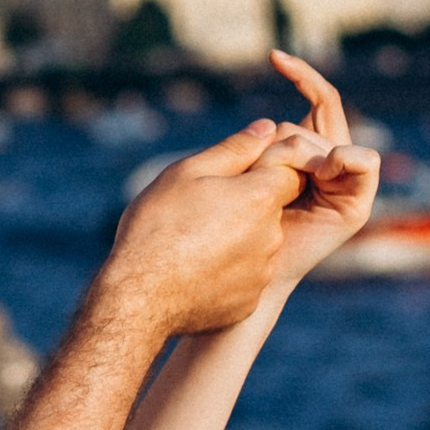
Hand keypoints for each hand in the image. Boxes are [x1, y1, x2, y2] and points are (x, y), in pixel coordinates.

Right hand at [99, 119, 308, 336]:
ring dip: (236, 238)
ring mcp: (261, 272)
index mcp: (260, 198)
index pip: (288, 171)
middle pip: (270, 209)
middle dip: (244, 204)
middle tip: (200, 208)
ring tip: (192, 241)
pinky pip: (245, 277)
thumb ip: (234, 149)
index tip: (233, 176)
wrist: (140, 295)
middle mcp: (271, 236)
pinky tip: (194, 269)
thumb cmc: (159, 225)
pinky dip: (227, 271)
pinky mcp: (249, 300)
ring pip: (258, 244)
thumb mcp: (187, 173)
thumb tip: (267, 128)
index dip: (263, 169)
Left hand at [264, 51, 381, 287]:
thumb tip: (271, 123)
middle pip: (319, 117)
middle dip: (286, 135)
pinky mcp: (357, 204)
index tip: (274, 56)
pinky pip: (363, 160)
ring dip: (301, 154)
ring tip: (280, 186)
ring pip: (329, 138)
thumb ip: (262, 146)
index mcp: (307, 149)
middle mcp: (331, 162)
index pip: (318, 100)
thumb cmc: (237, 221)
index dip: (302, 75)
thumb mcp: (246, 172)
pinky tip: (321, 173)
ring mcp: (346, 182)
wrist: (247, 268)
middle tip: (263, 168)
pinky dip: (341, 159)